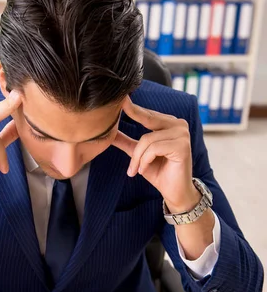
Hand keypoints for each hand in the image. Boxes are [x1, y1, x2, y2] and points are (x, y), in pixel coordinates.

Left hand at [113, 97, 199, 212]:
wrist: (174, 192)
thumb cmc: (159, 172)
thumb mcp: (139, 154)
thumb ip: (126, 141)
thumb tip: (110, 130)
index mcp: (169, 123)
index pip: (147, 114)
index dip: (133, 108)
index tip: (122, 99)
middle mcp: (178, 124)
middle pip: (146, 124)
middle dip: (135, 149)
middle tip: (131, 166)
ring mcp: (182, 134)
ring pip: (147, 139)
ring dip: (138, 158)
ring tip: (137, 171)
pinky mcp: (182, 145)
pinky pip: (154, 148)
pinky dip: (145, 161)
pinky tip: (145, 170)